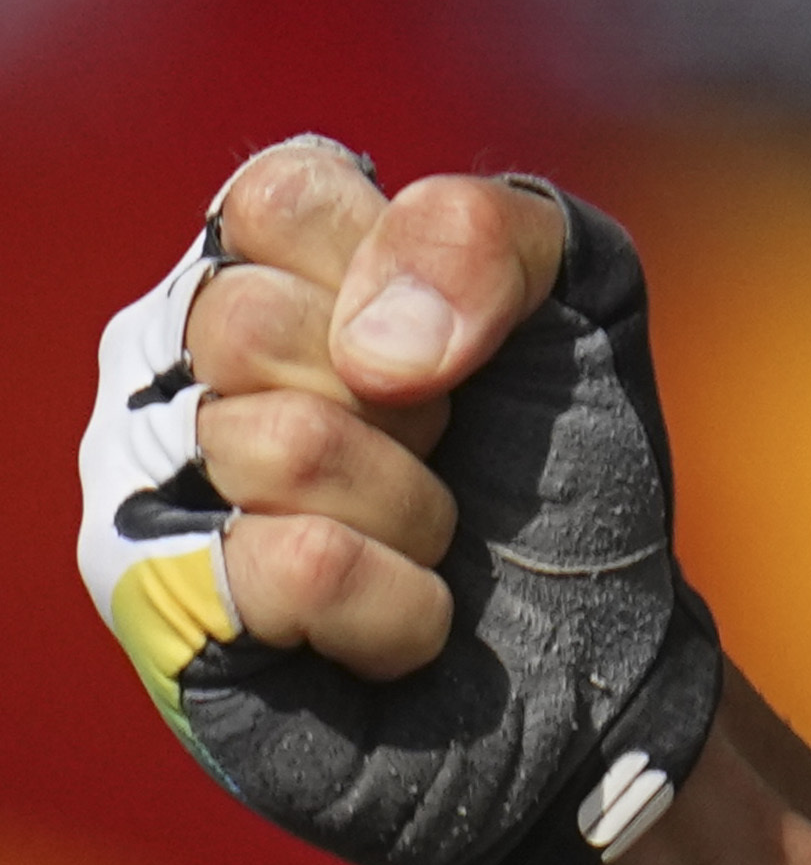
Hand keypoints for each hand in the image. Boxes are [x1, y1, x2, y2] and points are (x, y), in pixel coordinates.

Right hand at [75, 138, 718, 864]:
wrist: (603, 668)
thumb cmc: (564, 480)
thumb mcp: (580, 303)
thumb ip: (494, 230)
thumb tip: (381, 347)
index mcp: (255, 272)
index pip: (274, 196)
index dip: (399, 275)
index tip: (457, 352)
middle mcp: (174, 368)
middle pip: (250, 323)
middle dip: (410, 410)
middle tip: (444, 461)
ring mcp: (154, 490)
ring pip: (278, 446)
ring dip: (412, 512)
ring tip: (427, 546)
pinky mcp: (170, 615)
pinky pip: (293, 566)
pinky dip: (401, 607)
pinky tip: (408, 629)